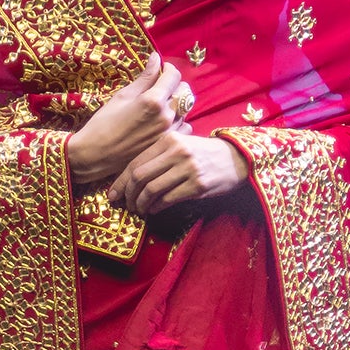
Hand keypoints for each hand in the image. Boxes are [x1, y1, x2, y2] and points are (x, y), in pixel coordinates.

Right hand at [66, 53, 184, 191]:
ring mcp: (169, 132)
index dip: (169, 69)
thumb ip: (145, 77)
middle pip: (184, 91)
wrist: (96, 154)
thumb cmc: (104, 123)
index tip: (162, 69)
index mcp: (154, 100)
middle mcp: (166, 116)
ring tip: (159, 106)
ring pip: (185, 109)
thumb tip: (156, 57)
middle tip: (161, 87)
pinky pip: (184, 128)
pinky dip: (178, 122)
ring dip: (176, 103)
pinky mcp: (167, 144)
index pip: (174, 76)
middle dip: (174, 85)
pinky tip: (164, 123)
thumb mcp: (123, 96)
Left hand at [107, 130, 248, 218]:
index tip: (113, 193)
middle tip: (125, 204)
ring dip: (141, 204)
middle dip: (128, 194)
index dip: (121, 180)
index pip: (136, 161)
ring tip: (139, 209)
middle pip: (140, 176)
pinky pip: (168, 199)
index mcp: (169, 139)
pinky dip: (157, 207)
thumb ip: (159, 153)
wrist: (236, 159)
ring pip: (152, 189)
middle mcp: (176, 152)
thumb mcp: (182, 143)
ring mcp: (187, 169)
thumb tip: (132, 174)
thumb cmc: (204, 152)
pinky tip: (154, 210)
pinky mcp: (197, 185)